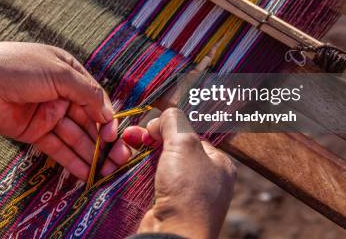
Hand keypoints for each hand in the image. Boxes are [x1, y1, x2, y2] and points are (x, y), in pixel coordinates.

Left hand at [0, 42, 131, 180]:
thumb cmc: (17, 68)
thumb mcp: (59, 72)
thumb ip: (87, 93)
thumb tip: (109, 114)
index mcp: (69, 72)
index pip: (95, 98)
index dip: (106, 118)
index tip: (113, 136)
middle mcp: (61, 93)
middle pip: (88, 119)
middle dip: (102, 140)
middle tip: (116, 161)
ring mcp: (48, 113)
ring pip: (75, 136)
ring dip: (90, 154)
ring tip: (104, 173)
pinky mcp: (34, 132)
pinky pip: (58, 148)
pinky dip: (72, 160)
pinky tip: (86, 174)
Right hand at [123, 108, 235, 238]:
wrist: (175, 235)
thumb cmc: (187, 191)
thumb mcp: (183, 143)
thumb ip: (174, 122)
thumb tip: (162, 118)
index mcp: (219, 163)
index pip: (192, 135)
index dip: (169, 128)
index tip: (151, 128)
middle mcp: (207, 180)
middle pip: (175, 149)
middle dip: (152, 140)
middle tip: (133, 136)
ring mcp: (188, 196)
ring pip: (162, 166)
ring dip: (143, 155)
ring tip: (126, 150)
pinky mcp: (170, 208)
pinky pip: (154, 183)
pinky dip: (141, 174)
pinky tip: (129, 168)